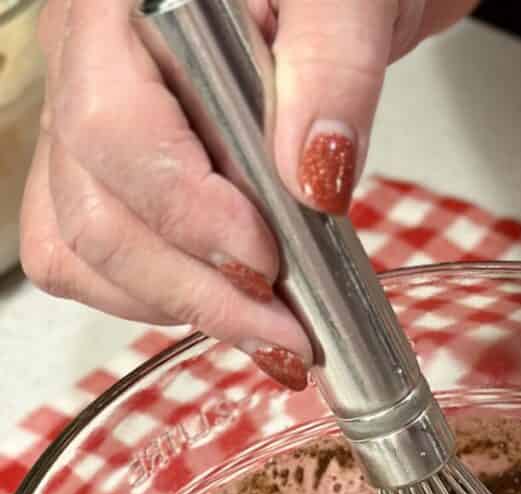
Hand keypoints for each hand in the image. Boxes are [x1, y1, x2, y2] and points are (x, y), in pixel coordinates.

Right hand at [20, 0, 475, 388]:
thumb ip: (333, 65)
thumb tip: (314, 174)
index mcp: (123, 7)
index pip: (114, 130)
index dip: (190, 215)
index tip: (269, 261)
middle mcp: (88, 66)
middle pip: (97, 213)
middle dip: (199, 291)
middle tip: (288, 334)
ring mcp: (93, 123)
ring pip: (88, 250)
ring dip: (183, 308)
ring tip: (272, 333)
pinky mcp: (119, 173)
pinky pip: (99, 259)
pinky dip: (164, 299)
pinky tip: (230, 306)